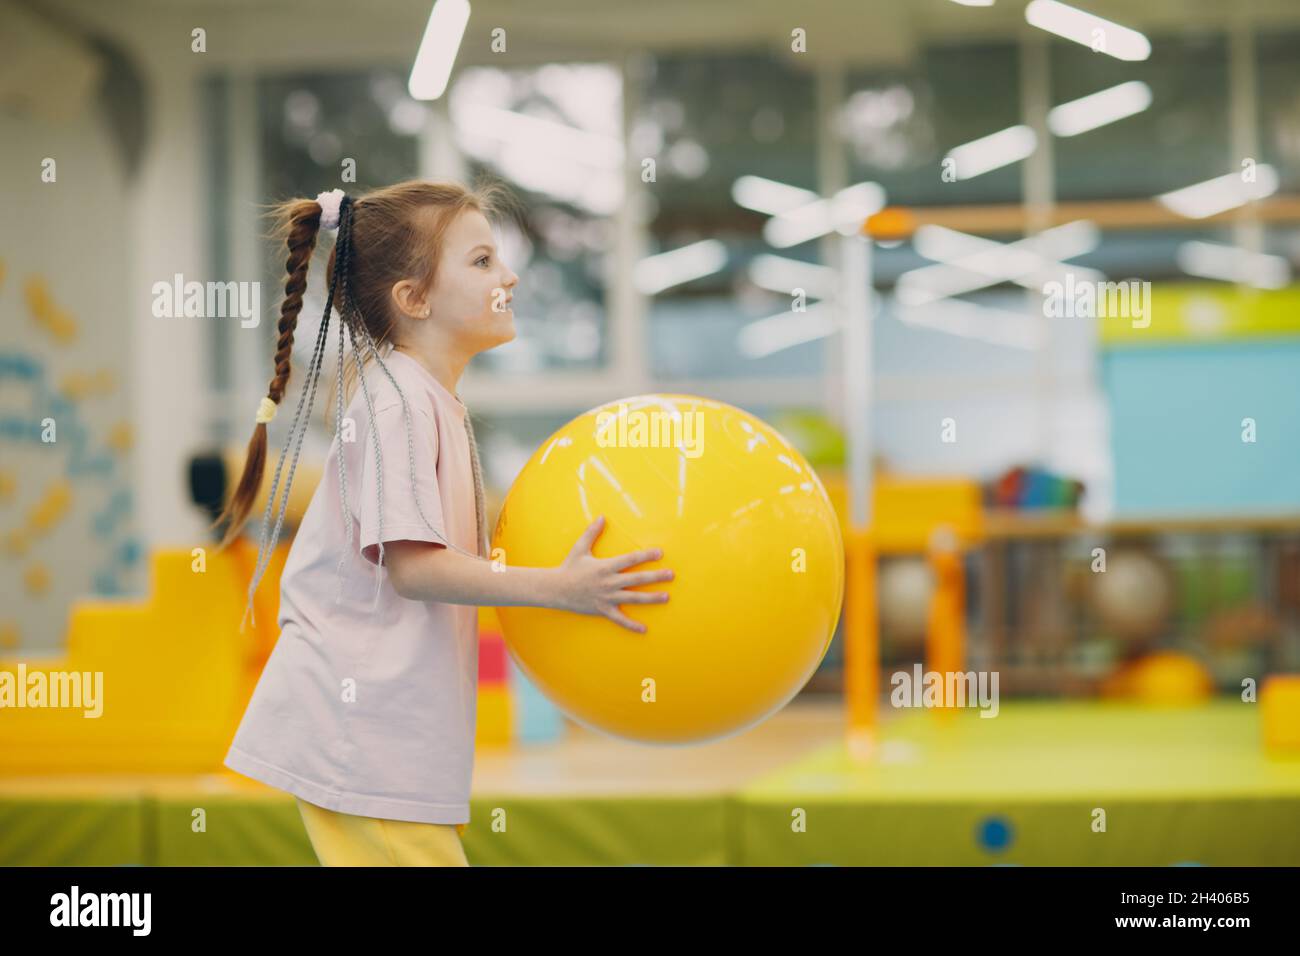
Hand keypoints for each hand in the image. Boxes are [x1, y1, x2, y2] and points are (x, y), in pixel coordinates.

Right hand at [555, 516, 672, 632]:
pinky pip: (619, 619)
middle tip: (671, 575)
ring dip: (651, 598)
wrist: (555, 589)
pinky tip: (644, 629)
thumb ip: (592, 532)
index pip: (630, 559)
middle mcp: (609, 582)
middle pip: (637, 579)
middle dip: (656, 577)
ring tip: (666, 597)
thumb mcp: (580, 548)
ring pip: (633, 598)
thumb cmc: (569, 567)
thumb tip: (602, 517)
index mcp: (606, 566)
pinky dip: (631, 626)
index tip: (660, 553)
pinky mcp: (603, 610)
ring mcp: (607, 597)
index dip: (646, 556)